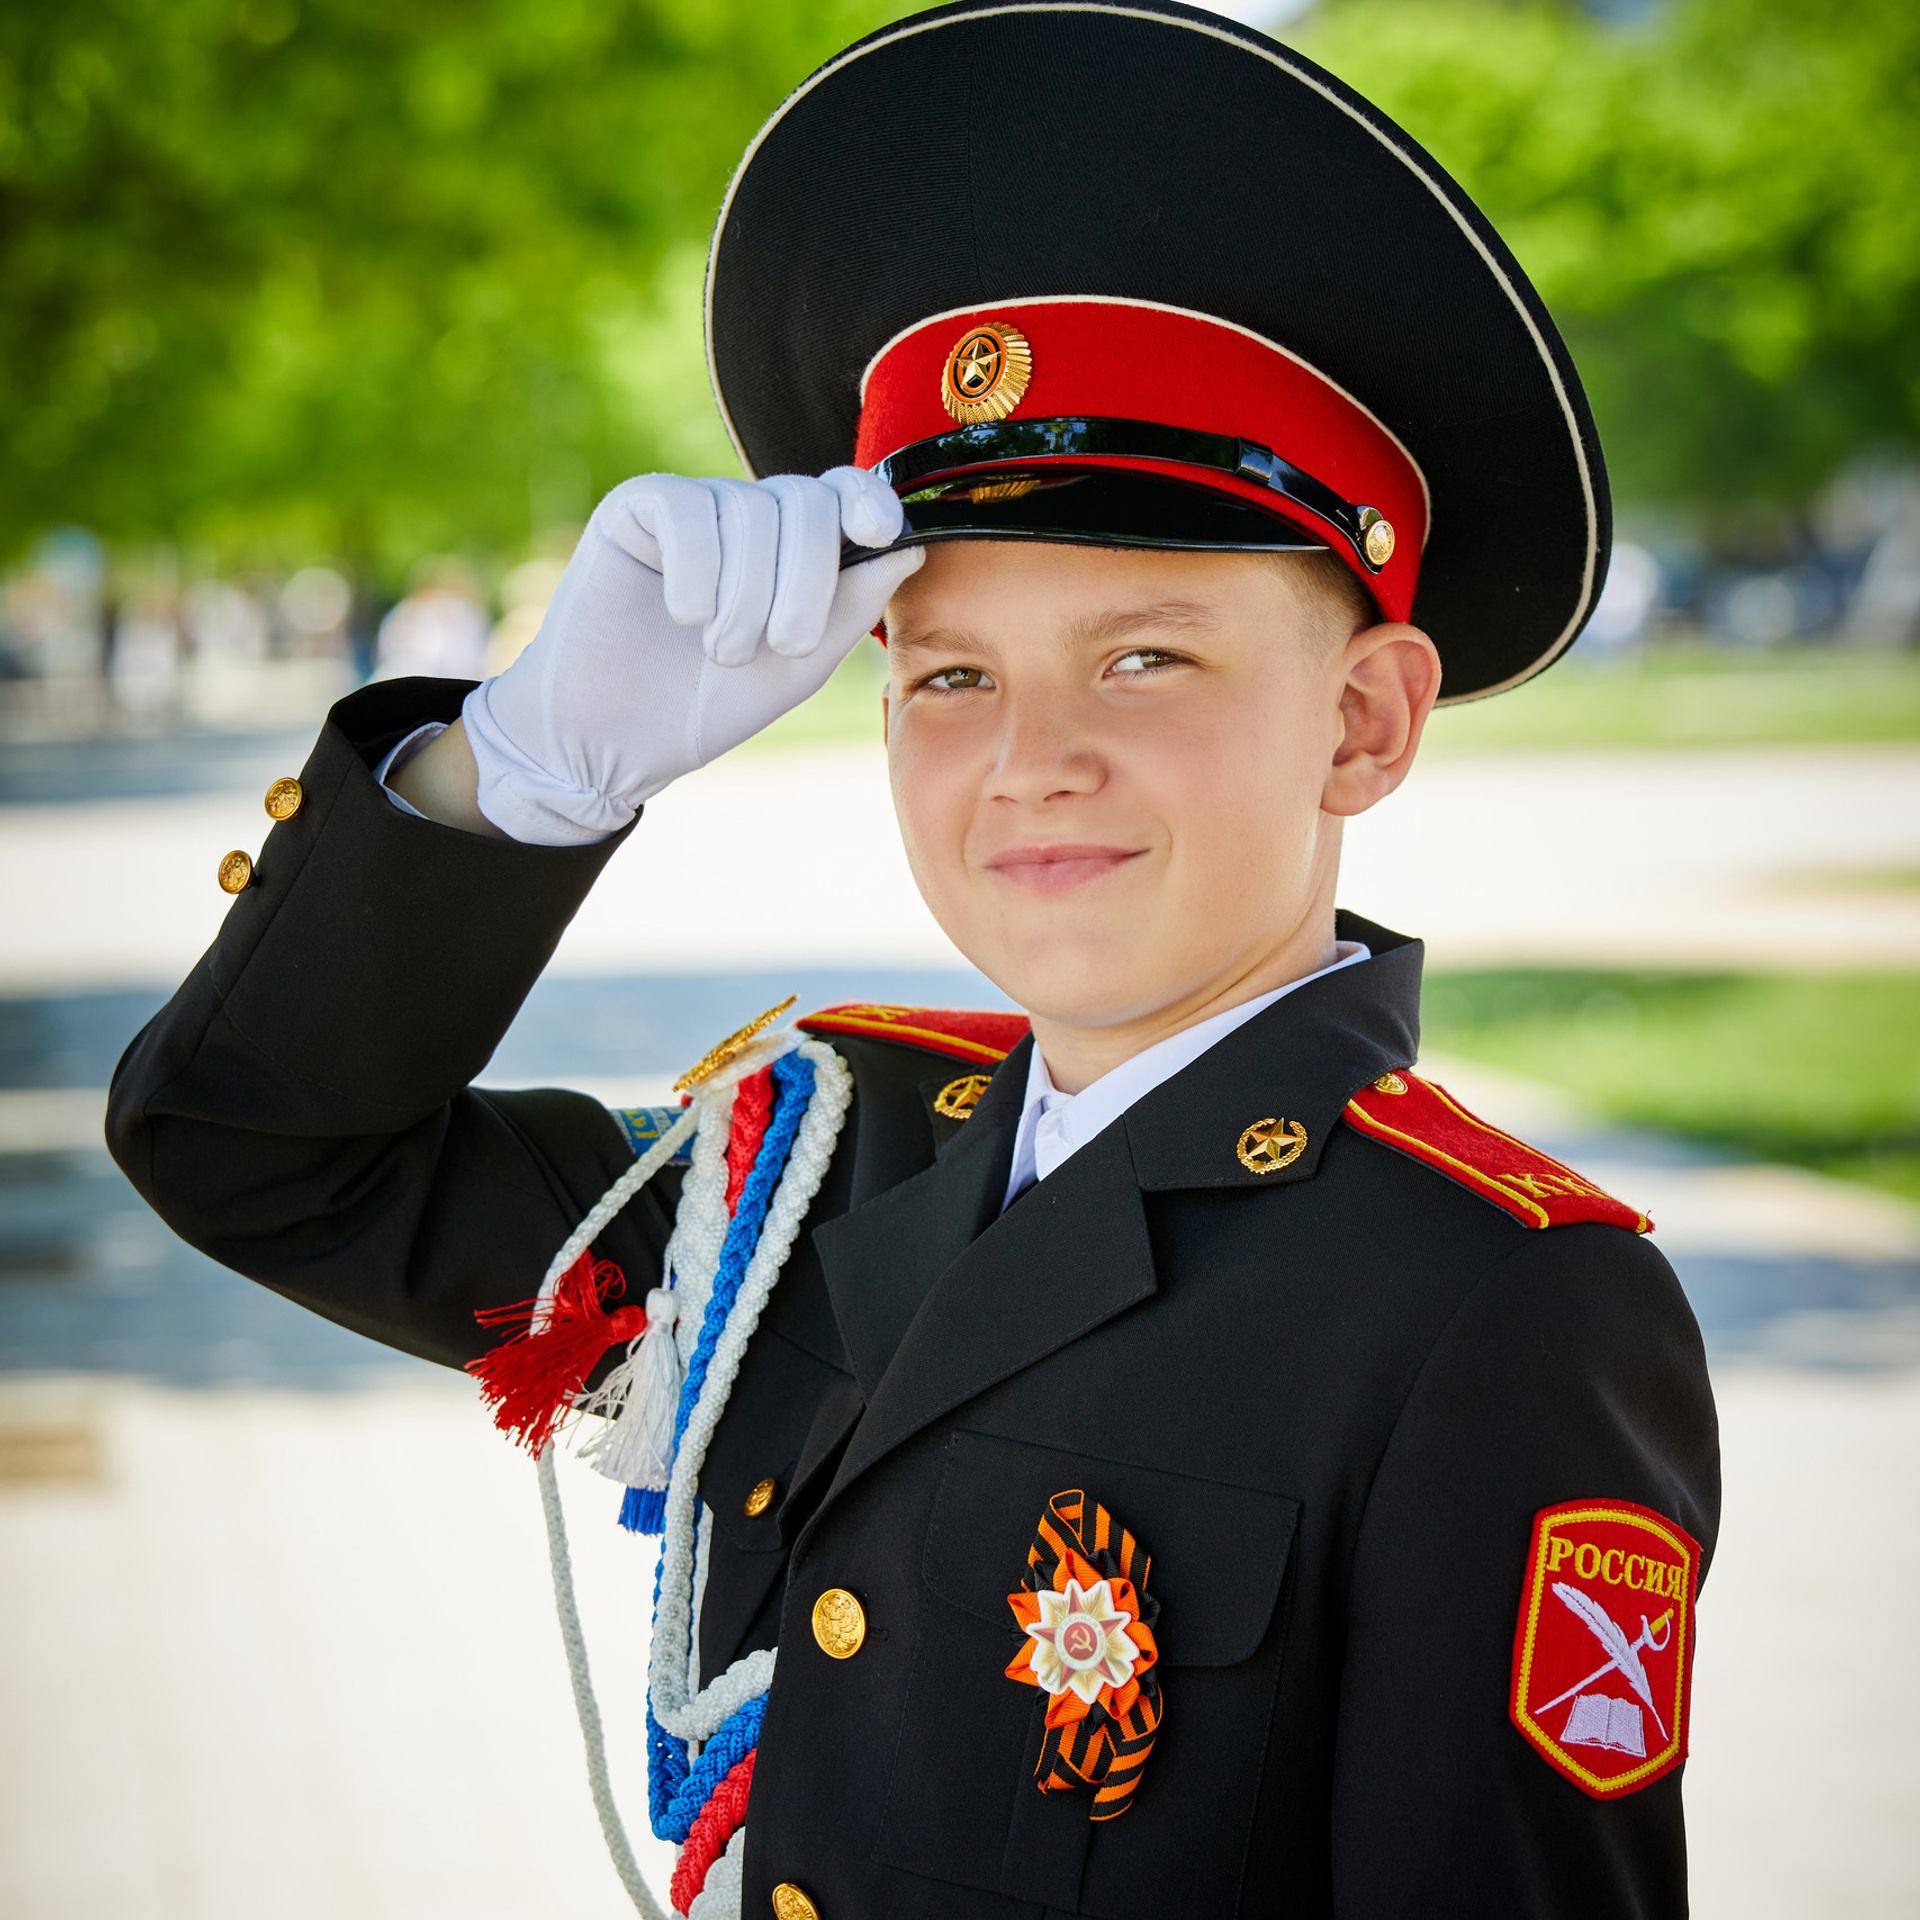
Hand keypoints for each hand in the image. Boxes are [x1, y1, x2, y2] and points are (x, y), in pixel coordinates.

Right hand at [461, 468, 922, 843]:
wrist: (617, 739)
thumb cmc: (708, 704)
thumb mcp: (801, 664)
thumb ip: (853, 605)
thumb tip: (908, 545)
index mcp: (794, 548)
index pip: (844, 493)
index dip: (868, 501)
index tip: (878, 530)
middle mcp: (747, 516)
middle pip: (807, 503)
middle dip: (805, 582)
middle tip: (775, 646)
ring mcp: (693, 507)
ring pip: (751, 511)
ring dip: (745, 597)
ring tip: (717, 649)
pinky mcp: (637, 508)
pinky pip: (688, 509)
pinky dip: (697, 572)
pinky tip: (681, 613)